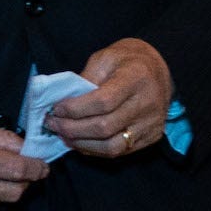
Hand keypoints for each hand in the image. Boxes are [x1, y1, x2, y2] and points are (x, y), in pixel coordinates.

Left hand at [47, 39, 172, 160]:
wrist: (157, 69)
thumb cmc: (126, 61)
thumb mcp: (104, 58)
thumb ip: (85, 80)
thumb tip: (63, 106)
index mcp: (136, 78)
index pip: (103, 102)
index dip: (75, 109)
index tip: (56, 109)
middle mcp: (148, 103)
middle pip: (105, 127)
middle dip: (72, 129)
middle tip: (53, 124)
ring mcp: (152, 123)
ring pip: (112, 147)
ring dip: (82, 144)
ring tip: (64, 136)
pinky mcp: (152, 137)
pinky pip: (120, 152)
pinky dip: (96, 150)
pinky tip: (81, 141)